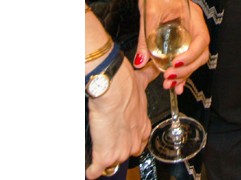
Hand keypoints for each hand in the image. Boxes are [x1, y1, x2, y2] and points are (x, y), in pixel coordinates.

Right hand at [87, 55, 148, 178]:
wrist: (113, 89)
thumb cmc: (125, 86)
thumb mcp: (141, 82)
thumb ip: (147, 78)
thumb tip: (151, 71)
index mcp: (143, 125)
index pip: (141, 141)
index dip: (131, 140)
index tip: (125, 138)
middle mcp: (135, 140)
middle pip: (128, 154)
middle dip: (119, 150)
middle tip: (109, 144)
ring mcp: (121, 150)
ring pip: (114, 162)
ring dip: (106, 159)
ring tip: (97, 153)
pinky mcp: (106, 155)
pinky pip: (97, 170)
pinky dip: (92, 171)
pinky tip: (89, 170)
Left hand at [134, 0, 209, 94]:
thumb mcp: (148, 14)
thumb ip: (145, 38)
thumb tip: (140, 62)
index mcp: (192, 16)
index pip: (201, 39)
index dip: (191, 55)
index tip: (175, 63)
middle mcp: (195, 26)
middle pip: (201, 53)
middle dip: (187, 69)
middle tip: (169, 78)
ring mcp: (190, 34)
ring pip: (195, 59)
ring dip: (185, 74)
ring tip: (170, 85)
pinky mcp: (182, 40)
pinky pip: (186, 58)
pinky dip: (182, 71)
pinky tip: (175, 84)